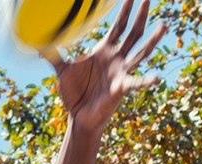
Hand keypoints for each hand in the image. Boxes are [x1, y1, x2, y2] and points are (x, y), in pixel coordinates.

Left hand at [49, 0, 166, 132]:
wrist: (78, 116)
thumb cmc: (74, 93)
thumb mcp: (62, 71)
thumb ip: (53, 55)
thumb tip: (37, 43)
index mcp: (105, 50)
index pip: (118, 25)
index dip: (125, 10)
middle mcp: (117, 58)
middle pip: (133, 32)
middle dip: (140, 15)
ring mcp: (121, 72)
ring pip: (141, 52)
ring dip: (152, 40)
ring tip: (164, 26)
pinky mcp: (121, 88)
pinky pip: (136, 83)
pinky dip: (145, 81)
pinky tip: (156, 79)